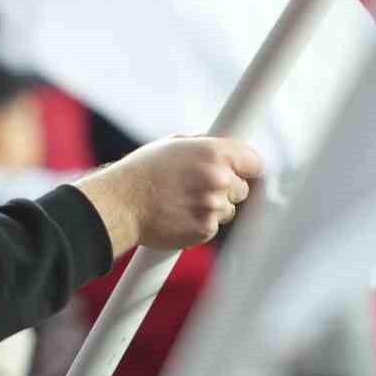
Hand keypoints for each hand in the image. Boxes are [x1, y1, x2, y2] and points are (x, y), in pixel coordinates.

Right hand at [76, 135, 263, 255]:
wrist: (121, 203)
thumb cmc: (142, 171)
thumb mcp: (173, 145)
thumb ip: (203, 147)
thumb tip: (222, 148)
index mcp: (213, 152)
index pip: (254, 161)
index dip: (246, 167)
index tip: (242, 171)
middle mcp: (218, 178)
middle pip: (243, 188)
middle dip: (227, 189)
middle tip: (201, 188)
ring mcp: (213, 205)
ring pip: (229, 210)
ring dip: (213, 208)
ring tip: (184, 202)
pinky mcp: (205, 229)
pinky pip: (213, 227)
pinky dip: (200, 224)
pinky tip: (180, 215)